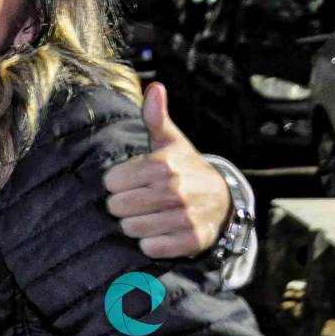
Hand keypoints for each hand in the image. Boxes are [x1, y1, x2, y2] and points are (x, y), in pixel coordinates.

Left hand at [103, 82, 230, 258]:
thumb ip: (155, 116)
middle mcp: (174, 190)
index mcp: (164, 165)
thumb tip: (154, 87)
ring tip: (148, 214)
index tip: (129, 181)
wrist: (222, 200)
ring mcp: (183, 217)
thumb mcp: (170, 141)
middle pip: (118, 207)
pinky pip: (150, 248)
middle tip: (137, 200)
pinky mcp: (190, 241)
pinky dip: (150, 243)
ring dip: (134, 224)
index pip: (112, 181)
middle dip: (122, 205)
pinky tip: (160, 230)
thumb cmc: (185, 167)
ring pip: (131, 229)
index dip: (117, 183)